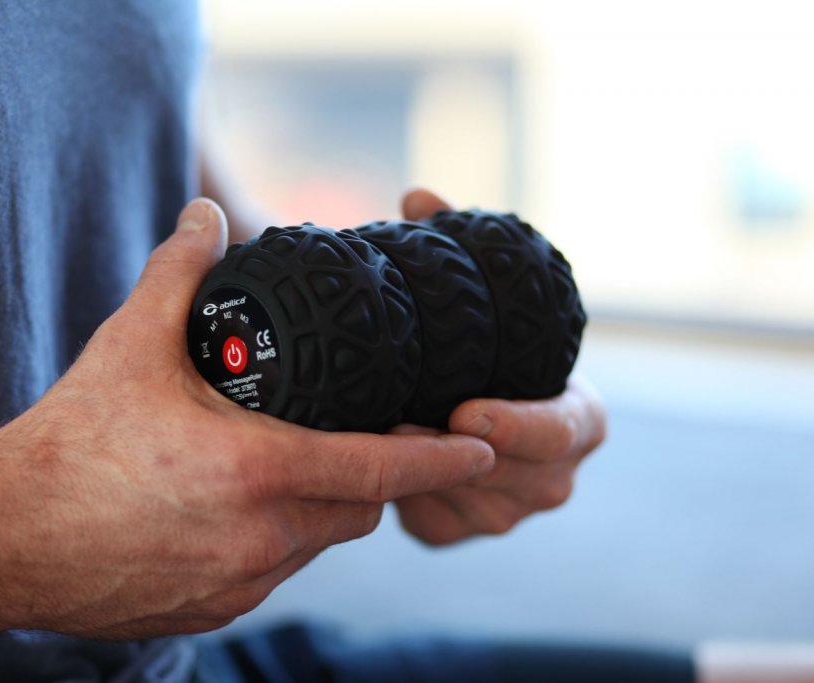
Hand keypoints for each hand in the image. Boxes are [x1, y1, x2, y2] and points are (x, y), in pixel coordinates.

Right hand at [0, 197, 494, 638]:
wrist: (0, 537)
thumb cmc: (70, 440)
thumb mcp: (129, 345)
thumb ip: (180, 273)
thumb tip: (204, 213)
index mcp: (258, 472)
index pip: (380, 468)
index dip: (439, 457)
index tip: (483, 447)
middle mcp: (260, 538)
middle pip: (358, 511)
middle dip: (371, 478)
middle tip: (357, 441)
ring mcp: (238, 583)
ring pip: (318, 546)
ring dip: (322, 510)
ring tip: (290, 470)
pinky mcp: (212, 611)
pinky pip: (273, 574)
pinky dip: (278, 542)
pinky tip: (240, 514)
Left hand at [391, 188, 606, 544]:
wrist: (457, 414)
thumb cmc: (480, 351)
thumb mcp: (477, 306)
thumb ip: (454, 246)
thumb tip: (419, 196)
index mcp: (577, 418)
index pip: (564, 430)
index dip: (518, 426)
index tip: (466, 409)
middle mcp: (553, 473)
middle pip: (514, 477)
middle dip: (453, 451)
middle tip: (396, 421)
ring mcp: (509, 511)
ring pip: (466, 502)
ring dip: (422, 473)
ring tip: (379, 433)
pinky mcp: (459, 531)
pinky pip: (431, 523)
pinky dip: (402, 495)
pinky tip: (377, 462)